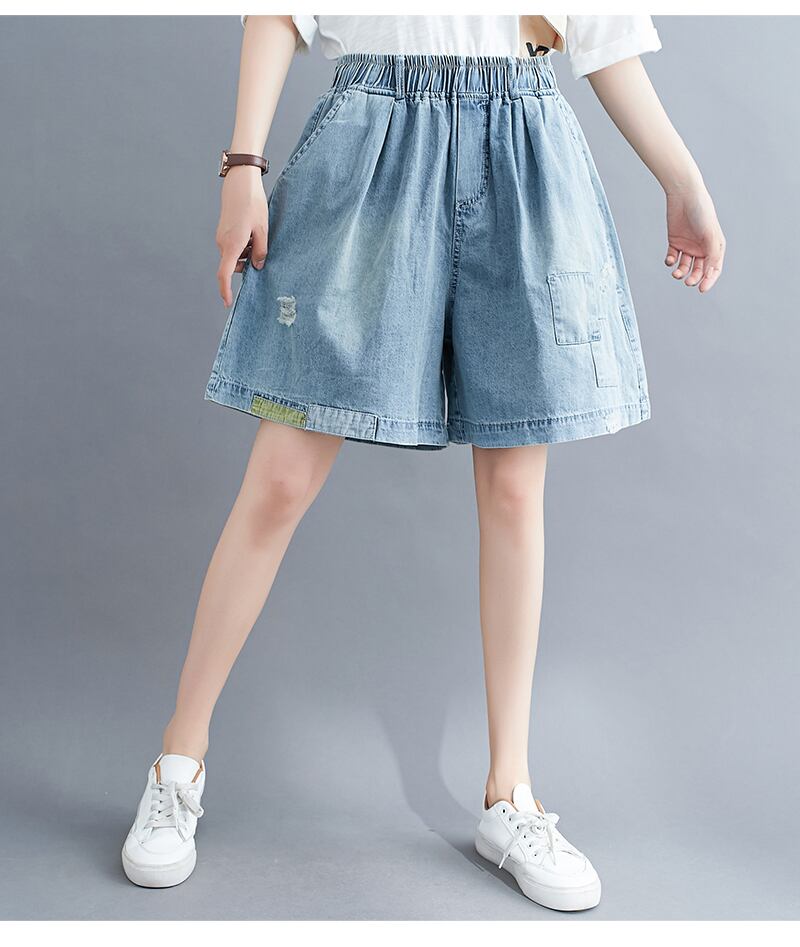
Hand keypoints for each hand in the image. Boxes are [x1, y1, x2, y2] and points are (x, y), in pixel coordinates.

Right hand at [215, 166, 267, 306]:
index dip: (225, 290)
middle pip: (234, 265)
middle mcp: (223, 243)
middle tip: (261, 250)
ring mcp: (222, 237)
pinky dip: (244, 245)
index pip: (225, 274)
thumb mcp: (263, 230)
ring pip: (235, 255)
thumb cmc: (252, 204)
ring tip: (258, 235)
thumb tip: (258, 266)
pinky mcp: (224, 231)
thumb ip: (260, 251)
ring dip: (247, 253)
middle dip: (247, 264)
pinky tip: (253, 230)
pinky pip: (234, 246)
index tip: (227, 302)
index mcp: (232, 245)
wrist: (240, 182)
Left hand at [664, 185, 725, 292]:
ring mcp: (688, 246)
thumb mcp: (710, 235)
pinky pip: (672, 258)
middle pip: (698, 270)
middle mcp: (702, 248)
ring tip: (676, 273)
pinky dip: (670, 262)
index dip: (709, 280)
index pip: (713, 269)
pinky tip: (670, 259)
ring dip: (680, 272)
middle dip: (693, 278)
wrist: (684, 195)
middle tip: (687, 281)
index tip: (702, 289)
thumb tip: (710, 275)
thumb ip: (712, 255)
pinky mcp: (674, 242)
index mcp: (714, 247)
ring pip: (684, 266)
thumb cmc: (702, 213)